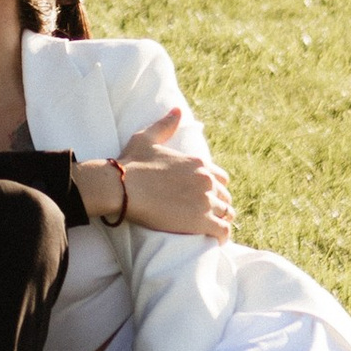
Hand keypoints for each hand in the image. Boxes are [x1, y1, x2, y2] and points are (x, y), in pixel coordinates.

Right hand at [95, 106, 232, 240]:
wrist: (123, 187)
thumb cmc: (133, 163)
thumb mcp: (148, 137)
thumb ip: (166, 124)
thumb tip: (177, 110)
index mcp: (198, 162)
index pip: (221, 178)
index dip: (216, 188)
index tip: (208, 196)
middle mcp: (206, 180)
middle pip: (225, 197)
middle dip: (219, 205)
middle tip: (209, 215)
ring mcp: (205, 201)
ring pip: (227, 214)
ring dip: (222, 221)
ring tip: (213, 229)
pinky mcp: (201, 221)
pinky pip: (222, 232)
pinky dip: (221, 237)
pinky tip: (215, 241)